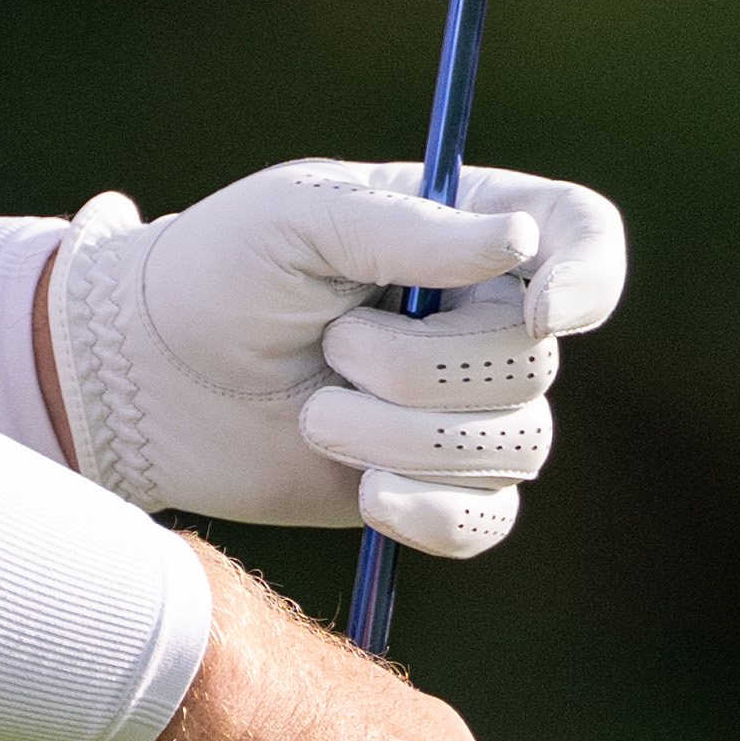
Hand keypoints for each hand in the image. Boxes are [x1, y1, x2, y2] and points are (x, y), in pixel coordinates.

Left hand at [39, 158, 626, 556]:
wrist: (148, 379)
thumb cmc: (216, 273)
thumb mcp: (293, 221)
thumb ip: (405, 230)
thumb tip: (520, 239)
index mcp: (466, 225)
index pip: (582, 233)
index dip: (590, 275)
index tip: (545, 311)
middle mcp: (484, 314)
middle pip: (535, 360)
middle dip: (423, 368)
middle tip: (331, 346)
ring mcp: (467, 405)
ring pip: (516, 445)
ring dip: (405, 438)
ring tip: (317, 414)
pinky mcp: (436, 484)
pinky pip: (488, 519)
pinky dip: (432, 514)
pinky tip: (369, 497)